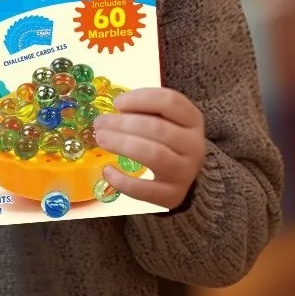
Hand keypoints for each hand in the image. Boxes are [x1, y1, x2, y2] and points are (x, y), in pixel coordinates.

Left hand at [93, 88, 205, 209]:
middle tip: (100, 123)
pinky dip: (123, 181)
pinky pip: (145, 190)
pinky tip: (107, 171)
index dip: (141, 99)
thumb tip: (115, 111)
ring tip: (101, 139)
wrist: (182, 174)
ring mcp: (186, 173)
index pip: (170, 102)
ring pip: (154, 155)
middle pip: (157, 128)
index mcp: (193, 119)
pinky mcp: (173, 196)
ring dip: (122, 144)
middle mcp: (194, 145)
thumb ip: (144, 111)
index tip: (116, 103)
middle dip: (123, 124)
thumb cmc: (166, 139)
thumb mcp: (164, 119)